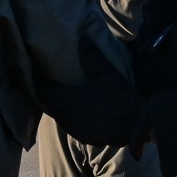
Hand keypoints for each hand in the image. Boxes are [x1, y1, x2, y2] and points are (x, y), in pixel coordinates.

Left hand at [37, 37, 151, 147]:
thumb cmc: (119, 100)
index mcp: (64, 102)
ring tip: (67, 90)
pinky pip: (70, 123)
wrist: (137, 128)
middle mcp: (63, 118)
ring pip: (58, 114)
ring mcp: (73, 130)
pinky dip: (71, 114)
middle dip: (50, 91)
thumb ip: (92, 57)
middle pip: (47, 103)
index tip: (43, 71)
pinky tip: (80, 106)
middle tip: (55, 78)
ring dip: (60, 104)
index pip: (40, 91)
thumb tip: (83, 39)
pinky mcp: (83, 137)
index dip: (39, 81)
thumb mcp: (107, 74)